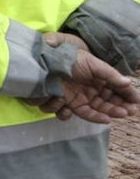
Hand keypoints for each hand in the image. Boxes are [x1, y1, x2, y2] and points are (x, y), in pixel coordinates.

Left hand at [24, 32, 139, 123]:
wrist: (48, 62)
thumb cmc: (71, 59)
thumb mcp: (93, 64)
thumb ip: (110, 74)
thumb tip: (128, 82)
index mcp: (100, 77)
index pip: (118, 88)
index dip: (128, 94)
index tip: (137, 101)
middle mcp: (93, 88)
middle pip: (111, 100)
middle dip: (122, 106)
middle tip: (131, 111)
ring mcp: (83, 96)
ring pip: (101, 108)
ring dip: (112, 111)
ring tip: (122, 113)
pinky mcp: (72, 104)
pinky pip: (86, 113)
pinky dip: (96, 117)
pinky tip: (106, 119)